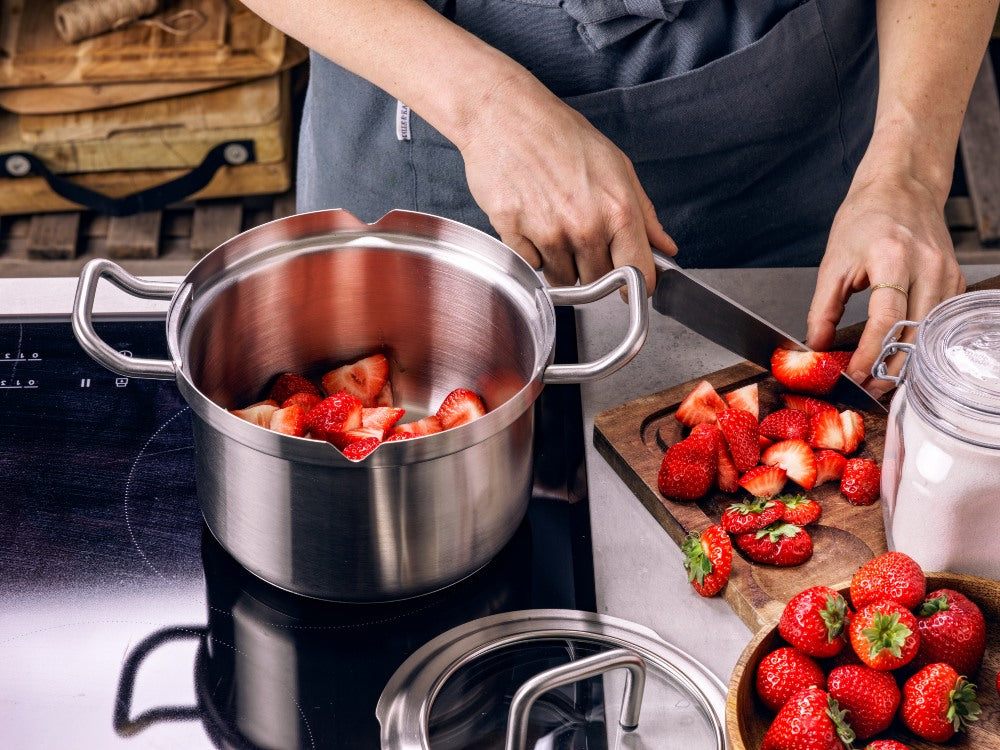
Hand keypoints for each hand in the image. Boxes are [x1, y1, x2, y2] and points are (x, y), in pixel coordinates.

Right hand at [457, 76, 676, 292]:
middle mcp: (584, 226)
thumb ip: (644, 214)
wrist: (504, 115)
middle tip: (583, 239)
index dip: (636, 284)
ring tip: (556, 227)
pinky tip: (533, 222)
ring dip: (562, 264)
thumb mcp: (616, 166)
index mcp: (618, 209)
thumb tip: (664, 247)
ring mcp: (547, 233)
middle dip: (593, 269)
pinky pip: (532, 266)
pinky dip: (533, 254)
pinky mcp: (514, 234)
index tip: (629, 283)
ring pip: (562, 280)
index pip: (638, 274)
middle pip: (597, 284)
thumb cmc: (560, 134)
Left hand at [806, 169, 964, 395]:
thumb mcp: (833, 262)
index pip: (886, 319)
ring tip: (881, 380)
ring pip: (931, 333)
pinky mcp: (954, 280)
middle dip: (890, 368)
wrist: (901, 188)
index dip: (870, 353)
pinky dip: (921, 343)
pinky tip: (902, 357)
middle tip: (866, 388)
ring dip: (907, 362)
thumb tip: (816, 347)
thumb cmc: (865, 219)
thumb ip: (823, 309)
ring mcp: (946, 274)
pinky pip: (939, 322)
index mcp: (892, 258)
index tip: (853, 375)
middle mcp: (926, 267)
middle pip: (914, 333)